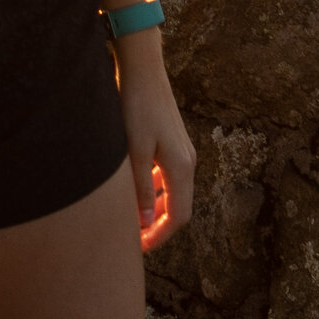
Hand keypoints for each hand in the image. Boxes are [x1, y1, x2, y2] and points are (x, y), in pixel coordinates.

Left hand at [118, 34, 196, 252]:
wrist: (142, 69)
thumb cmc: (136, 107)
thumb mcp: (135, 152)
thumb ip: (142, 189)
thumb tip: (147, 223)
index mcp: (181, 168)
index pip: (178, 217)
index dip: (159, 237)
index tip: (138, 249)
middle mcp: (187, 162)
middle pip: (178, 207)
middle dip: (158, 227)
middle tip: (133, 240)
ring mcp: (181, 151)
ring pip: (173, 192)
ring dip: (156, 209)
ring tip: (131, 218)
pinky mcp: (172, 142)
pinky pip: (167, 176)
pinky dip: (155, 189)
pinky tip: (136, 188)